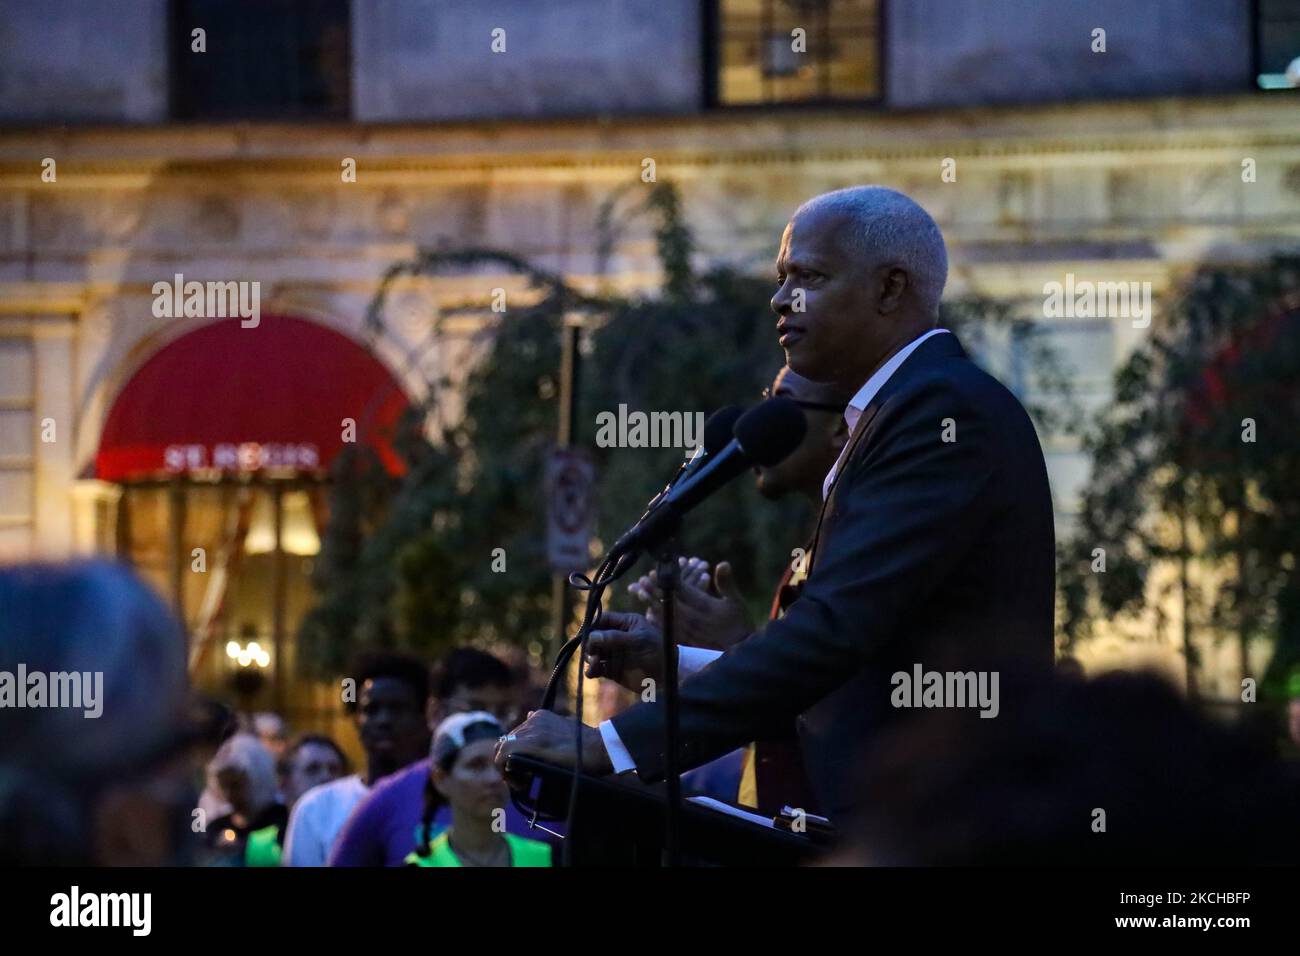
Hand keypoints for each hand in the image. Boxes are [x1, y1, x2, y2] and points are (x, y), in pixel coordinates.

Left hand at [494, 710, 611, 780]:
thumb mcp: (567, 729)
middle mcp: (532, 720)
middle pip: (507, 742)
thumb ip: (549, 726)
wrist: (599, 748)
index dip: (519, 754)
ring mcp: (529, 731)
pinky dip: (507, 773)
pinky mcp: (527, 744)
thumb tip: (530, 714)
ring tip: (524, 783)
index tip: (528, 770)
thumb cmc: (589, 745)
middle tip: (525, 780)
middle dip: (512, 762)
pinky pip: (502, 757)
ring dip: (509, 769)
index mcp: (540, 716)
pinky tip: (523, 783)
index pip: (517, 735)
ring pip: (502, 750)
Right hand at [584, 609, 663, 692]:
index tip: (585, 633)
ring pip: (593, 652)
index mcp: (626, 623)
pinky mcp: (612, 669)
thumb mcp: (639, 640)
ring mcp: (614, 653)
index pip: (603, 619)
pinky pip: (596, 668)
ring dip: (589, 656)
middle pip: (594, 636)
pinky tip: (592, 671)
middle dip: (589, 643)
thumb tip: (592, 636)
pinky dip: (591, 669)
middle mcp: (617, 636)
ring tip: (595, 661)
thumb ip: (615, 637)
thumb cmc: (658, 652)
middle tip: (591, 651)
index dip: (592, 624)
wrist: (669, 676)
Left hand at [627, 557, 752, 650]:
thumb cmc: (739, 623)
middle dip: (656, 591)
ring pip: (665, 615)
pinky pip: (667, 630)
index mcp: (706, 607)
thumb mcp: (736, 601)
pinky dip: (657, 621)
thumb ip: (726, 582)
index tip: (657, 572)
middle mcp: (694, 620)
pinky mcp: (685, 642)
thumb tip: (722, 563)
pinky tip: (648, 614)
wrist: (740, 651)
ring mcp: (688, 632)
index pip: (683, 591)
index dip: (669, 581)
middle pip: (670, 602)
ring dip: (652, 603)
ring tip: (640, 592)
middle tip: (642, 580)